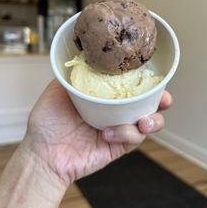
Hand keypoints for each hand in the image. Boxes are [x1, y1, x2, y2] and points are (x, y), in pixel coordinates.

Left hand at [23, 80, 171, 186]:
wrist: (42, 153)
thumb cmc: (46, 122)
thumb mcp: (56, 90)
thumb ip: (73, 75)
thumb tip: (82, 54)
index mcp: (104, 97)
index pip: (130, 85)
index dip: (145, 80)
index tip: (154, 74)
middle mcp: (114, 111)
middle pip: (147, 103)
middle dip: (162, 100)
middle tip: (164, 98)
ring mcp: (118, 130)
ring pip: (148, 123)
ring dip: (153, 120)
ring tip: (143, 121)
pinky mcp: (118, 147)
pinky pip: (133, 139)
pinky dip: (127, 134)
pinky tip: (109, 133)